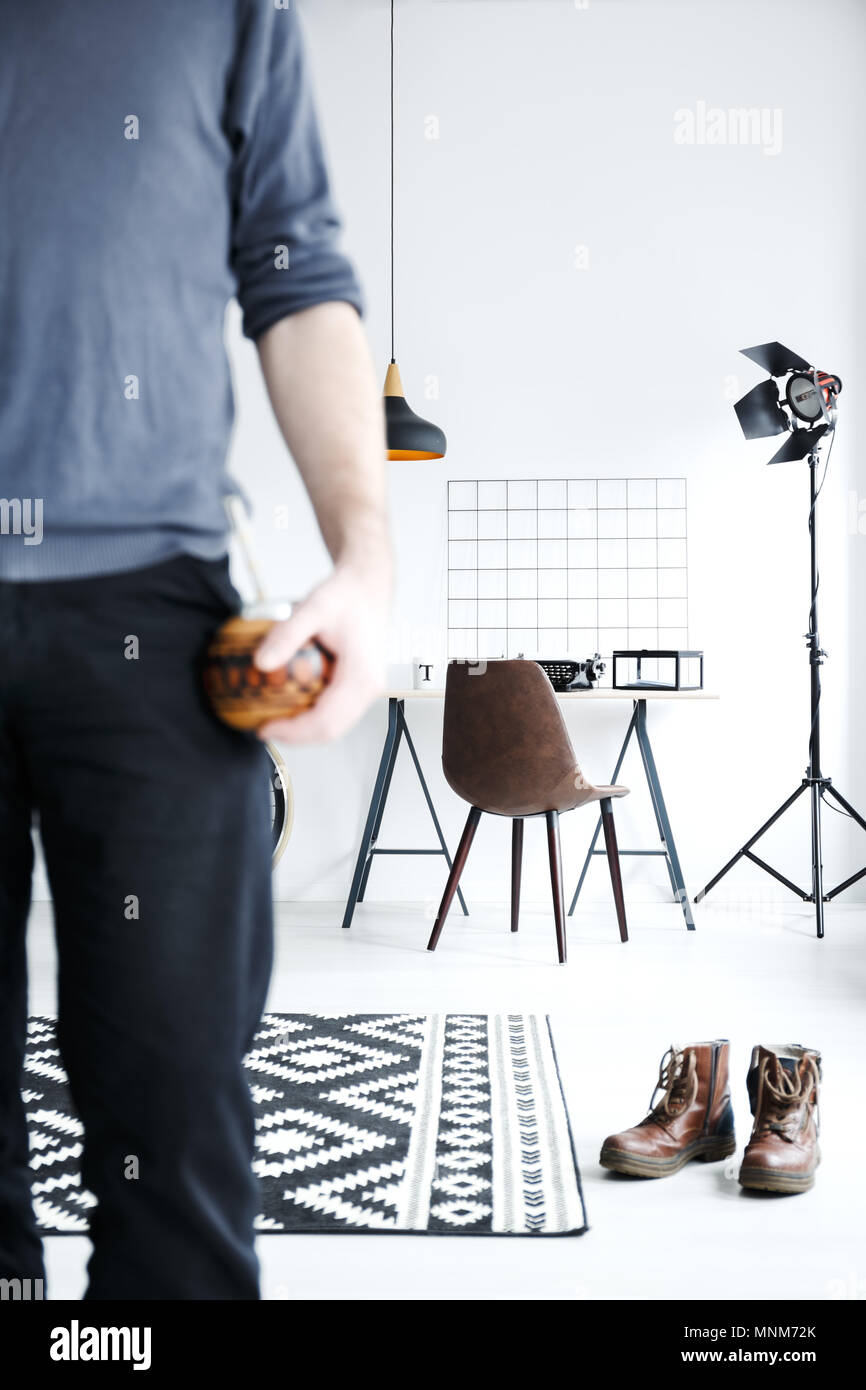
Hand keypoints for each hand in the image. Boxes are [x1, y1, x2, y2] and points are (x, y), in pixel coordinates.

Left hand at [253, 561, 388, 743]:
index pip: (327, 722)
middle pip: (330, 731)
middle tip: (263, 729)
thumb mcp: (314, 607)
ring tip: (272, 719)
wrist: (367, 586)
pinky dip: (310, 715)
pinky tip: (288, 703)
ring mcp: (364, 690)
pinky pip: (334, 711)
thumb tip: (261, 664)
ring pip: (333, 724)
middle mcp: (368, 689)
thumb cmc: (347, 595)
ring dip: (302, 729)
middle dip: (295, 736)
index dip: (293, 732)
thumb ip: (287, 635)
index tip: (265, 729)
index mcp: (362, 677)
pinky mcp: (356, 686)